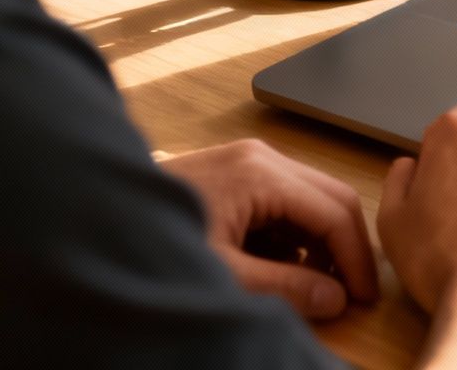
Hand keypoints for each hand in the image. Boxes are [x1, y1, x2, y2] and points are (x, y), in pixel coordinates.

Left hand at [161, 139, 378, 319]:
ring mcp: (247, 159)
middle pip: (331, 196)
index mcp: (260, 174)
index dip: (356, 260)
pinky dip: (295, 231)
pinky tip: (284, 265)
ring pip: (311, 196)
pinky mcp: (235, 170)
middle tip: (353, 293)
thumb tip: (335, 299)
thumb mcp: (224, 275)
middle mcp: (261, 156)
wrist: (92, 216)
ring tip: (317, 286)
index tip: (365, 299)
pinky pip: (285, 197)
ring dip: (322, 240)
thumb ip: (284, 287)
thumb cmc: (153, 242)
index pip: (334, 213)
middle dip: (347, 247)